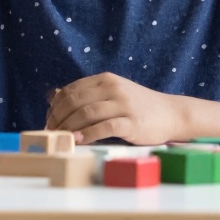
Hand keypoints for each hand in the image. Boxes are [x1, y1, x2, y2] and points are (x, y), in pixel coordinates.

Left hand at [45, 72, 184, 144]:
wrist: (171, 113)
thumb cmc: (138, 106)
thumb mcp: (112, 94)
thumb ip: (87, 95)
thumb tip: (52, 96)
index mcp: (105, 79)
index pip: (71, 90)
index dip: (56, 106)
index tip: (48, 120)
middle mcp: (112, 88)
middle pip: (76, 100)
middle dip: (59, 117)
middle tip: (51, 132)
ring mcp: (123, 104)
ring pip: (87, 112)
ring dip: (69, 126)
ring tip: (61, 137)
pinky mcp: (132, 122)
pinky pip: (105, 127)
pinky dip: (88, 134)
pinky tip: (79, 140)